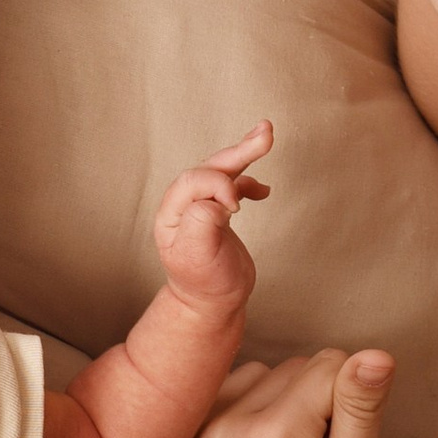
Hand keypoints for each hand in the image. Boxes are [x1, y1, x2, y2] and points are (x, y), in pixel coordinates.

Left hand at [151, 121, 271, 330]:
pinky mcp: (218, 213)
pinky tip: (264, 190)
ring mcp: (201, 207)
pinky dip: (249, 183)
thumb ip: (203, 221)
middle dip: (237, 151)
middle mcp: (183, 206)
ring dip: (245, 153)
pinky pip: (233, 187)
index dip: (218, 185)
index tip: (235, 209)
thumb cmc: (204, 283)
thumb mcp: (198, 255)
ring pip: (223, 172)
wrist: (212, 304)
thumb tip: (220, 197)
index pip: (194, 181)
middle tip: (265, 133)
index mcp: (171, 213)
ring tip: (266, 133)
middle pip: (209, 168)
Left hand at [164, 345, 393, 437]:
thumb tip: (375, 352)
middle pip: (290, 367)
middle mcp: (217, 427)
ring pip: (253, 379)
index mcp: (268, 434)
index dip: (355, 400)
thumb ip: (362, 412)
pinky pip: (216, 406)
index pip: (331, 364)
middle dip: (316, 402)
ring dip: (278, 405)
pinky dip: (241, 419)